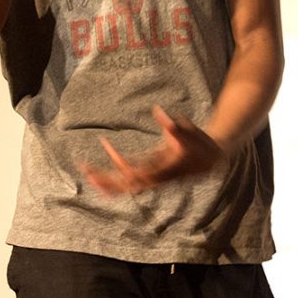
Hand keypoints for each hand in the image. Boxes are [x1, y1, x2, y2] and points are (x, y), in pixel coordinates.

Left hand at [80, 106, 225, 194]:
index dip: (118, 162)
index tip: (104, 144)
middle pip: (126, 185)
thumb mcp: (189, 132)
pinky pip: (131, 183)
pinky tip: (104, 178)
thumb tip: (156, 110)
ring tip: (87, 174)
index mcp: (162, 169)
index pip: (135, 171)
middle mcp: (156, 178)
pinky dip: (117, 181)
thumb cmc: (200, 143)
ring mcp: (154, 178)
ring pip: (127, 187)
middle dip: (106, 179)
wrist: (213, 159)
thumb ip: (173, 125)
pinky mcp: (153, 175)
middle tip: (84, 170)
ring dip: (107, 182)